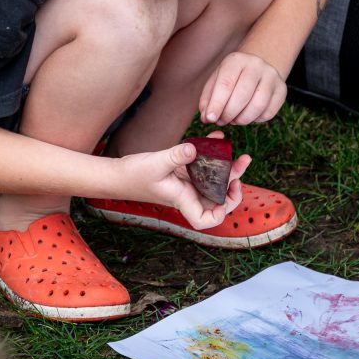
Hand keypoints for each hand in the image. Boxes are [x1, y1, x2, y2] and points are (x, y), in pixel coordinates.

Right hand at [119, 141, 251, 229]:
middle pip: (217, 197)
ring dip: (227, 167)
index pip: (204, 220)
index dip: (219, 214)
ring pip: (213, 180)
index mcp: (182, 200)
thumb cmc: (133, 176)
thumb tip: (194, 148)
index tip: (224, 198)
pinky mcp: (182, 171)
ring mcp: (186, 183)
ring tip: (236, 153)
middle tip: (241, 163)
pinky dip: (211, 153)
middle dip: (233, 183)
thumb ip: (176, 156)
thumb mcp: (156, 163)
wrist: (117, 174)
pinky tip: (216, 138)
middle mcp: (187, 194)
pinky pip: (202, 164)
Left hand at [199, 51, 287, 125]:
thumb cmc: (231, 77)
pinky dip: (255, 120)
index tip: (210, 119)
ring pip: (258, 106)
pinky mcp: (282, 89)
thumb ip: (208, 99)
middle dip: (229, 114)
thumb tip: (207, 119)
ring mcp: (272, 76)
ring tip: (234, 120)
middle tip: (221, 121)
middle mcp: (256, 65)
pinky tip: (248, 116)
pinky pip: (269, 113)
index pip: (226, 84)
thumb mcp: (216, 81)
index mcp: (236, 60)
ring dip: (242, 119)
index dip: (217, 104)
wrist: (257, 68)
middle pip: (242, 95)